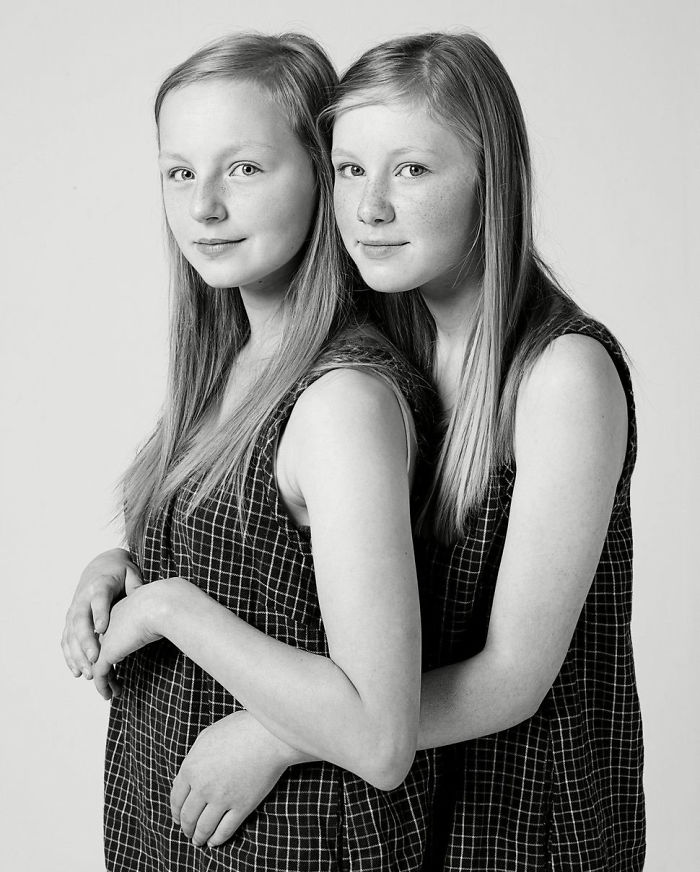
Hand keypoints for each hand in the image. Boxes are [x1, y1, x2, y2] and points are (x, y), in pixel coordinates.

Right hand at [61, 548, 142, 679]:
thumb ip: (135, 585)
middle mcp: (82, 599)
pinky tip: (77, 672)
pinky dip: (70, 656)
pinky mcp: (71, 620)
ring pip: (71, 634)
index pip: (98, 600)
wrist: (101, 566)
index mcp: (100, 586)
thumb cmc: (119, 572)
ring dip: (77, 655)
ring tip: (87, 673)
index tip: (102, 628)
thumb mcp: (130, 573)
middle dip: (86, 641)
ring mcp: (74, 610)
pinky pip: (67, 640)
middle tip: (95, 659)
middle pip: (80, 621)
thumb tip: (143, 598)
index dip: (99, 613)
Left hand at [92, 581, 164, 699]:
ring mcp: (104, 639)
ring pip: (97, 664)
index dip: (114, 646)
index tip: (121, 658)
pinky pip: (100, 675)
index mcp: (117, 610)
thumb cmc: (166, 602)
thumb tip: (165, 611)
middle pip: (100, 649)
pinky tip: (109, 695)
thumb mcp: (157, 603)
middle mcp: (107, 624)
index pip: (111, 632)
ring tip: (112, 692)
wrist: (159, 604)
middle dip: (104, 665)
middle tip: (111, 679)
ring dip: (105, 680)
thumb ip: (154, 607)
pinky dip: (103, 686)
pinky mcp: (106, 653)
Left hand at [171, 711, 299, 847]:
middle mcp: (203, 786)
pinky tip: (214, 842)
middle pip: (188, 816)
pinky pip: (225, 830)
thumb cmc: (240, 729)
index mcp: (191, 767)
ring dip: (198, 837)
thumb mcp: (208, 735)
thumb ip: (194, 756)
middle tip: (188, 832)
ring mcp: (222, 798)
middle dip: (186, 827)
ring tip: (198, 840)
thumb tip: (185, 776)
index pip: (176, 798)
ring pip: (204, 827)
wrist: (269, 735)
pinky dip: (217, 839)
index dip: (175, 811)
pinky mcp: (242, 807)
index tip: (178, 817)